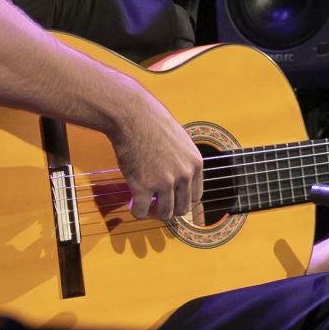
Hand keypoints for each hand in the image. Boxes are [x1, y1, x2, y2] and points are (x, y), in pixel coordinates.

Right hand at [110, 94, 204, 221]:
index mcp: (195, 163)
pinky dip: (137, 211)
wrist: (133, 116)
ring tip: (145, 203)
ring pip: (165, 214)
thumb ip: (183, 162)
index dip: (182, 200)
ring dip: (154, 212)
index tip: (172, 199)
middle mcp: (184, 175)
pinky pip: (142, 212)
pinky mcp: (143, 187)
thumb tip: (178, 182)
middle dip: (169, 209)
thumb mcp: (181, 141)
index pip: (196, 196)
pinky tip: (132, 202)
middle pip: (182, 209)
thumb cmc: (153, 124)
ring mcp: (165, 182)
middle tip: (156, 204)